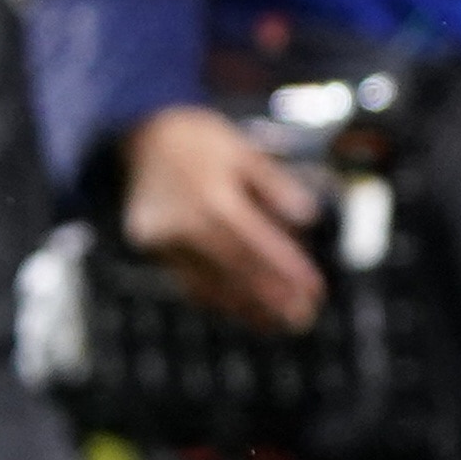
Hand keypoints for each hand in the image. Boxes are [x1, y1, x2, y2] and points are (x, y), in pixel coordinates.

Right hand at [122, 105, 326, 332]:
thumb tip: (310, 216)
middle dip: (271, 299)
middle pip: (235, 271)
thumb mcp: (245, 151)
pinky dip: (215, 298)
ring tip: (276, 324)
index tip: (315, 290)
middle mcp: (185, 223)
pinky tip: (240, 310)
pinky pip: (187, 280)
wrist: (144, 135)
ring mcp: (163, 239)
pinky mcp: (150, 248)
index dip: (288, 270)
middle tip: (303, 319)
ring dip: (244, 308)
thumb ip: (277, 186)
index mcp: (213, 197)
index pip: (257, 244)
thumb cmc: (205, 143)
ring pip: (208, 284)